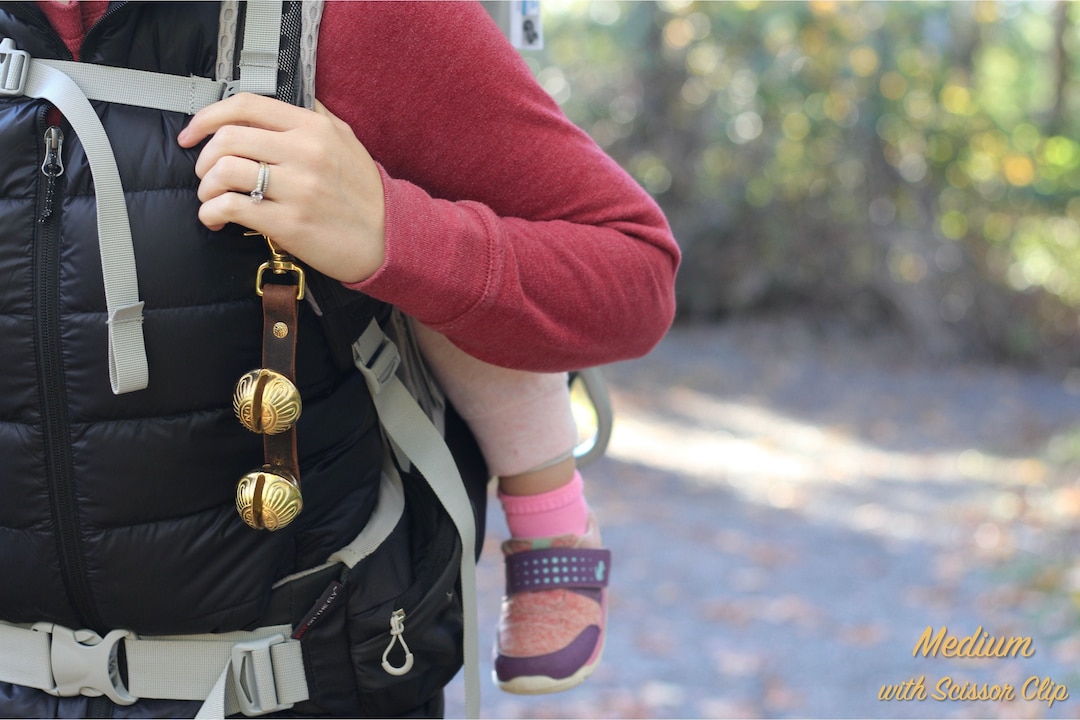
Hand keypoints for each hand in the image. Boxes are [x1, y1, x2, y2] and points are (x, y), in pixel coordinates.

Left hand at [177, 93, 385, 283]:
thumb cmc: (365, 194)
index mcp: (313, 128)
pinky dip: (211, 213)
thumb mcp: (347, 141)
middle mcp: (304, 153)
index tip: (192, 134)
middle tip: (206, 175)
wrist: (388, 239)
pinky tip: (216, 220)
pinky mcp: (289, 223)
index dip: (207, 117)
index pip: (246, 105)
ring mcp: (297, 188)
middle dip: (204, 160)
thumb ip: (314, 116)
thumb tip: (282, 99)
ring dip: (205, 188)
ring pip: (224, 172)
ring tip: (212, 199)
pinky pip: (231, 208)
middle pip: (227, 139)